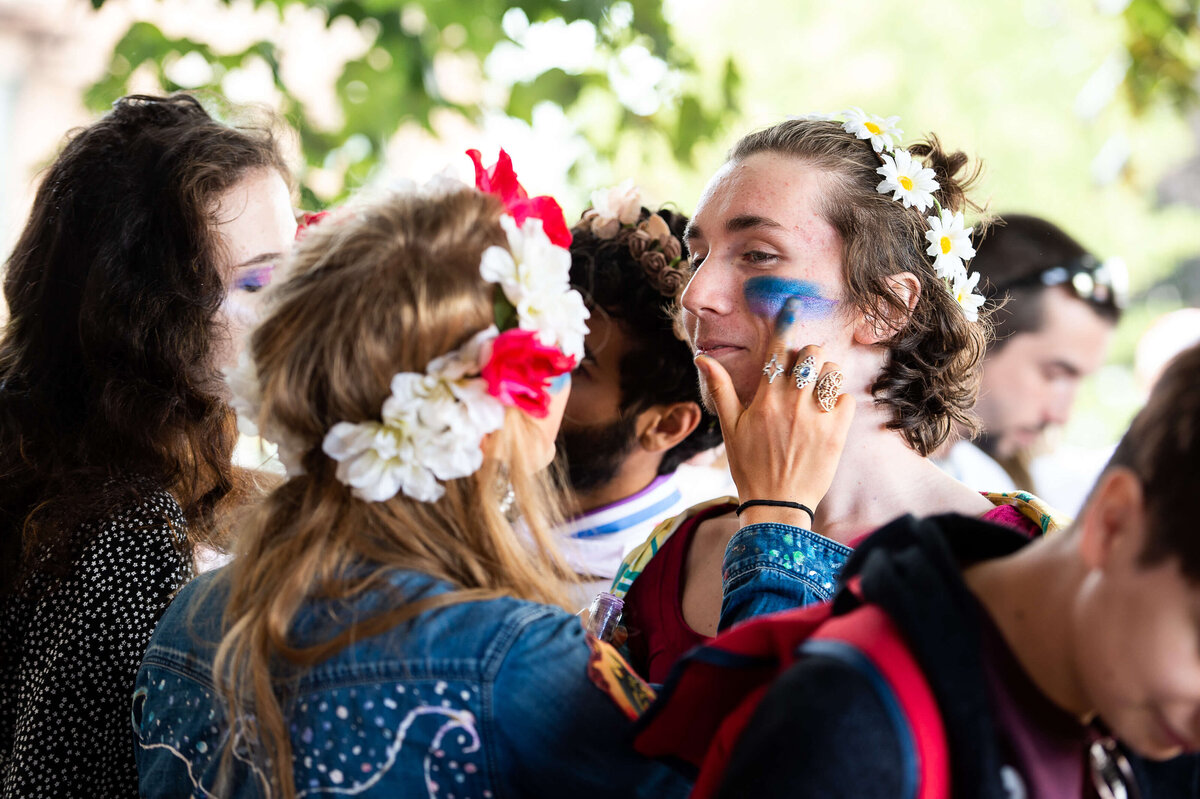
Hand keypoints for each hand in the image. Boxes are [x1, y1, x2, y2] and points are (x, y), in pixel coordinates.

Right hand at [695, 298, 854, 528]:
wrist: (777, 505)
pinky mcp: (838, 431)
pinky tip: (827, 417)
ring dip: (826, 376)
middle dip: (809, 357)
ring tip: (817, 395)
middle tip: (804, 373)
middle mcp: (792, 402)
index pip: (776, 349)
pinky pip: (846, 397)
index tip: (793, 303)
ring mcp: (817, 416)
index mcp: (765, 398)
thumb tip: (701, 357)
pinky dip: (839, 402)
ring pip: (832, 371)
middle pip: (811, 353)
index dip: (785, 322)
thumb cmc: (749, 465)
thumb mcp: (730, 427)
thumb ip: (721, 388)